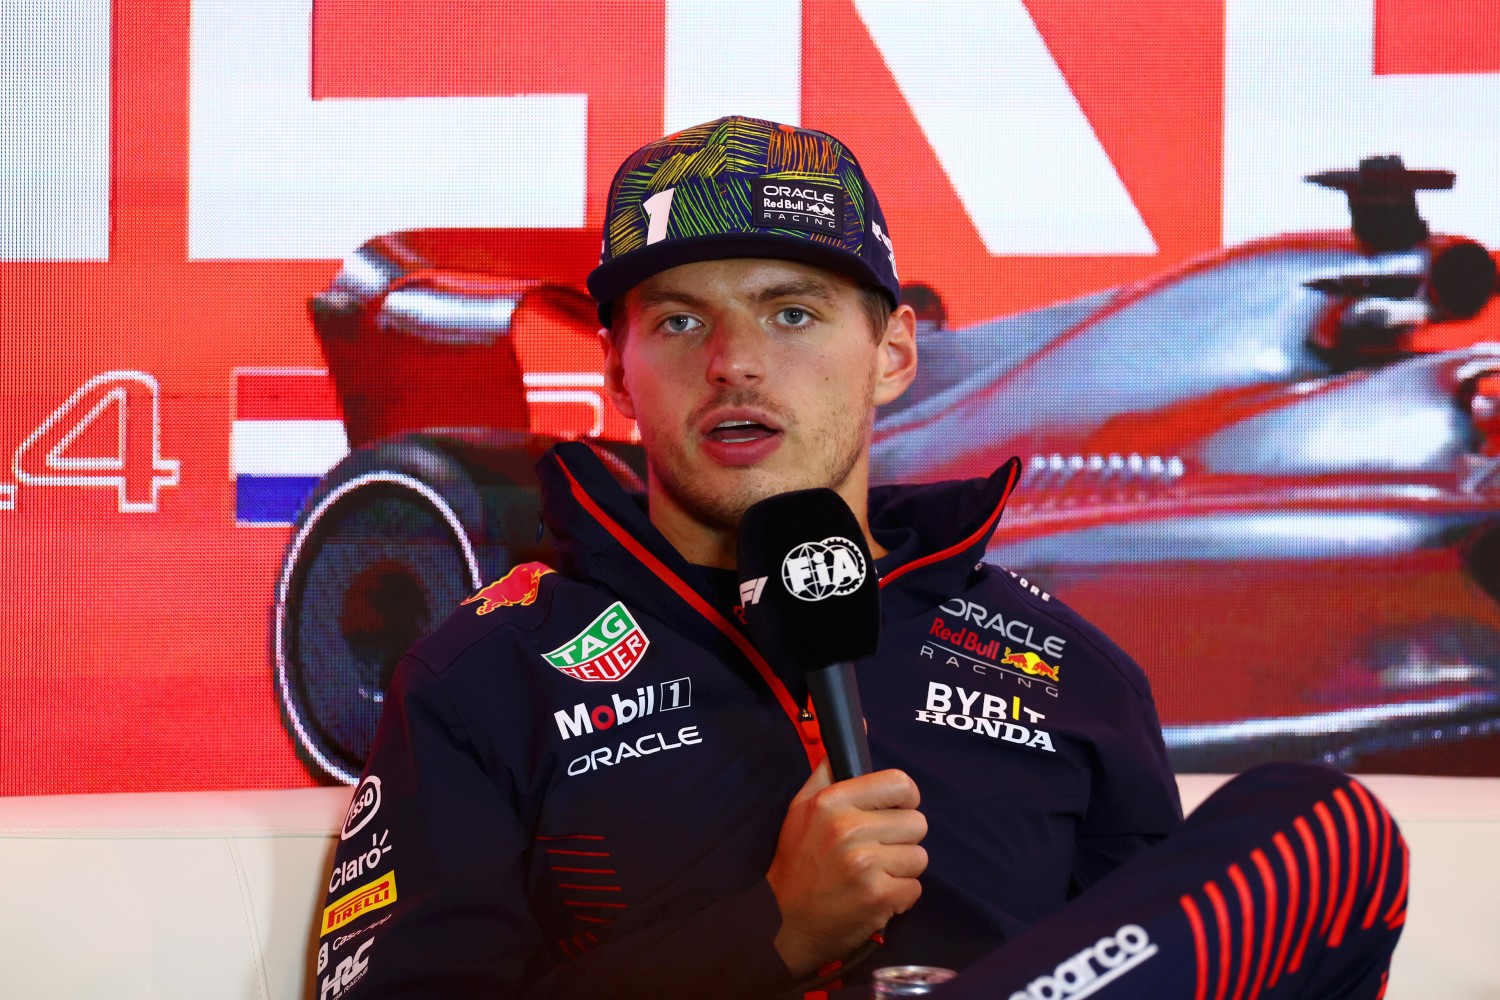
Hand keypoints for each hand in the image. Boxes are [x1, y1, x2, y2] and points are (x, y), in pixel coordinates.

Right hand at [766, 759, 927, 975]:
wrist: (783, 921)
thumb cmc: (797, 861)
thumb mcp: (802, 807)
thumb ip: (831, 766)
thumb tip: (861, 724)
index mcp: (833, 801)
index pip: (901, 784)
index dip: (906, 798)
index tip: (896, 811)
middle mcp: (849, 829)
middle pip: (917, 823)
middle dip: (902, 839)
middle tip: (876, 851)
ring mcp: (865, 865)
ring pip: (919, 857)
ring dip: (902, 869)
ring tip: (874, 875)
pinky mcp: (878, 898)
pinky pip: (915, 889)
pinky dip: (900, 897)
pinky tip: (874, 896)